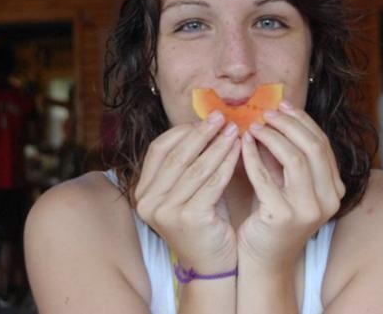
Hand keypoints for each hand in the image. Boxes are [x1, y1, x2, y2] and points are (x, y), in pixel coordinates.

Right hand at [134, 111, 239, 272]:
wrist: (213, 264)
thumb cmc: (205, 223)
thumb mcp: (190, 190)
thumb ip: (189, 163)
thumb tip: (205, 124)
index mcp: (142, 191)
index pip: (158, 149)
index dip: (183, 132)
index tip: (206, 120)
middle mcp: (147, 202)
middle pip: (177, 155)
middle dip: (202, 133)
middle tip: (222, 117)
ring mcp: (165, 211)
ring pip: (196, 167)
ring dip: (217, 144)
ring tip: (233, 129)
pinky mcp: (188, 218)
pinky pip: (212, 182)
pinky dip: (227, 163)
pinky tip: (239, 150)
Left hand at [237, 101, 345, 270]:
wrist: (262, 260)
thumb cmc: (271, 218)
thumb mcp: (286, 183)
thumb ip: (286, 156)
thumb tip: (274, 117)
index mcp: (335, 189)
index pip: (322, 144)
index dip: (302, 121)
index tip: (282, 106)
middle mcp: (329, 199)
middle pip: (313, 147)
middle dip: (288, 124)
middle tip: (266, 113)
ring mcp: (309, 210)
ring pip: (294, 158)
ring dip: (272, 137)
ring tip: (254, 126)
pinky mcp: (283, 217)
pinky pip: (266, 177)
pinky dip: (253, 156)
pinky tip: (243, 145)